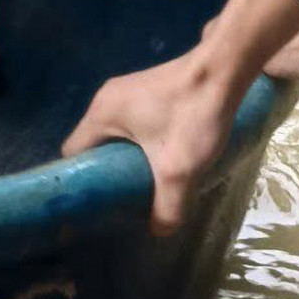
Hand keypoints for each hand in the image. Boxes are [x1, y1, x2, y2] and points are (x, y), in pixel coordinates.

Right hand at [62, 39, 261, 235]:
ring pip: (118, 135)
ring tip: (148, 181)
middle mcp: (107, 99)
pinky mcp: (150, 90)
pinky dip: (144, 143)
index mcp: (101, 113)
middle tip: (127, 197)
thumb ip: (167, 206)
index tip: (100, 201)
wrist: (225, 67)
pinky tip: (165, 157)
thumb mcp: (179, 170)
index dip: (83, 180)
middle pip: (95, 146)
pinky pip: (135, 124)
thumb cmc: (192, 114)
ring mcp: (129, 91)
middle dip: (109, 173)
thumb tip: (160, 231)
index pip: (74, 154)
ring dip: (129, 158)